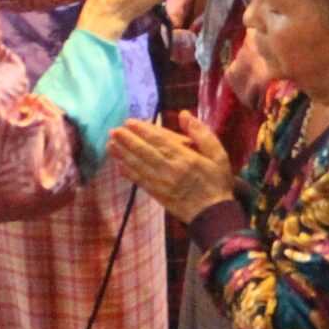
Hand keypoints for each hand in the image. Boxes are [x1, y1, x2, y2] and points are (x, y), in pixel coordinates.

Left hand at [111, 114, 235, 220]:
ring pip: (139, 166)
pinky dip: (129, 174)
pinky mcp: (158, 195)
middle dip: (128, 141)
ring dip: (123, 155)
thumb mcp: (218, 154)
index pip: (160, 141)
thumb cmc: (217, 181)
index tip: (129, 122)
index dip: (143, 131)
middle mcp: (171, 170)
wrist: (214, 214)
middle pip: (145, 152)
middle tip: (113, 131)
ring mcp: (162, 184)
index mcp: (185, 158)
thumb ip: (201, 133)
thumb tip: (184, 114)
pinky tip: (119, 166)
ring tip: (110, 145)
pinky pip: (141, 182)